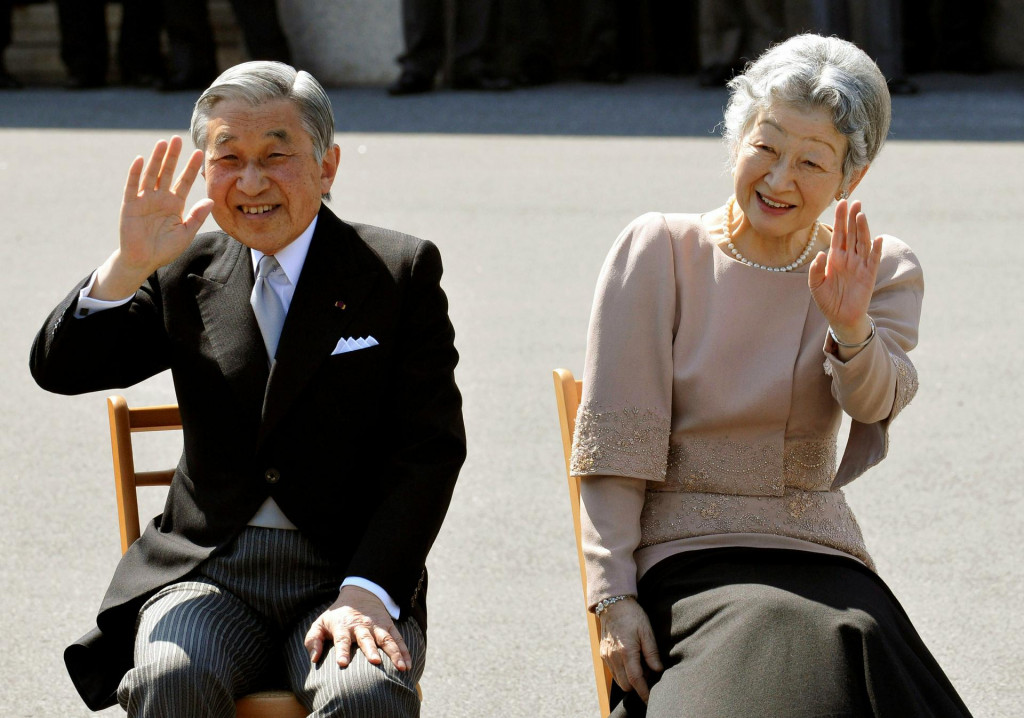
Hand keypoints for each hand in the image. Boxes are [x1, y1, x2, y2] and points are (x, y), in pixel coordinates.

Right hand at [92, 136, 213, 299]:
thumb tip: (211, 201)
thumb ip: (197, 217)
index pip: (185, 182)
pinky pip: (133, 187)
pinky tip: (140, 160)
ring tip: (162, 143)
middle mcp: (160, 198)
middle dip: (172, 157)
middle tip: (178, 139)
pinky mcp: (130, 205)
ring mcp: (145, 200)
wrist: (144, 261)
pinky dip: (136, 173)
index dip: (191, 168)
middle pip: (167, 172)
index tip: (200, 153)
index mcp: (175, 204)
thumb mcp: (186, 233)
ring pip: (151, 175)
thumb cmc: (165, 249)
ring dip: (156, 159)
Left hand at [304, 585, 411, 671]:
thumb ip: (313, 640)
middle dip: (371, 650)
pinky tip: (407, 664)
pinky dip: (404, 651)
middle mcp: (361, 626)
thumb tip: (314, 659)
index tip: (342, 663)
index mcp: (343, 626)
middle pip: (366, 639)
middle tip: (375, 662)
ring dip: (394, 653)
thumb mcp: (320, 623)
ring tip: (401, 667)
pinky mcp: (388, 626)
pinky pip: (398, 639)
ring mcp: (377, 626)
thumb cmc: (336, 616)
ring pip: (387, 639)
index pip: (342, 640)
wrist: (359, 593)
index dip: (342, 651)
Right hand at [598, 597, 662, 702]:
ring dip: (629, 679)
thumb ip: (652, 653)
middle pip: (626, 684)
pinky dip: (622, 672)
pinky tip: (630, 660)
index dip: (644, 692)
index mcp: (626, 651)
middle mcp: (614, 656)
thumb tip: (658, 670)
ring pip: (619, 680)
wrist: (613, 604)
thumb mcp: (647, 631)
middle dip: (638, 684)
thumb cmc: (632, 616)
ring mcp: (607, 656)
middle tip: (648, 671)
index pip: (636, 680)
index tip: (650, 698)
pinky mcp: (603, 654)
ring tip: (639, 664)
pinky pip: (613, 671)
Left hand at [808, 199, 880, 345]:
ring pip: (862, 243)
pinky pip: (873, 260)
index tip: (842, 203)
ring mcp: (860, 265)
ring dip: (863, 229)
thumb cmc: (827, 300)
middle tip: (855, 201)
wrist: (840, 318)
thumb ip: (815, 270)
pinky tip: (877, 239)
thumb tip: (820, 254)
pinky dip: (875, 250)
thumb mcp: (815, 285)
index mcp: (835, 257)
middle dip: (853, 218)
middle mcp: (849, 258)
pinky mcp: (868, 276)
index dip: (840, 219)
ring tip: (861, 215)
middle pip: (852, 234)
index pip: (838, 234)